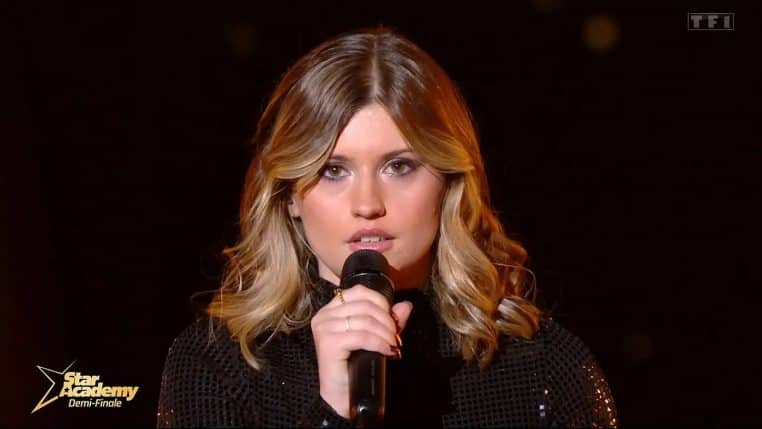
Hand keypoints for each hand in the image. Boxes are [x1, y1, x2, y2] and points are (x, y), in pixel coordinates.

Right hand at [310, 284, 412, 418]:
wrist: (343, 396)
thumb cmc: (356, 366)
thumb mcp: (375, 338)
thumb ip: (389, 321)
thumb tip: (405, 305)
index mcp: (331, 309)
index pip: (359, 291)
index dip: (381, 302)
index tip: (392, 319)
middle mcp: (324, 316)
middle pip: (364, 305)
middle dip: (386, 320)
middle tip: (395, 336)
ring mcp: (324, 328)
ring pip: (365, 320)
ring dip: (385, 333)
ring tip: (392, 345)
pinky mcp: (328, 343)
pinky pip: (361, 336)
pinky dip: (378, 343)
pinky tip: (386, 351)